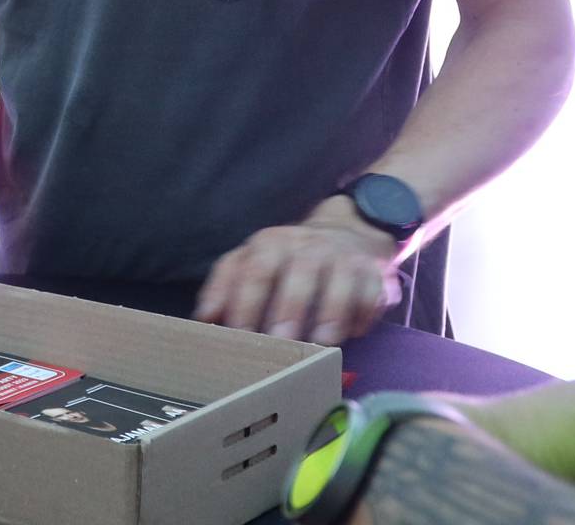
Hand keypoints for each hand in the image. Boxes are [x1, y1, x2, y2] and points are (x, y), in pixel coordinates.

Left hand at [193, 201, 402, 343]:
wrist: (349, 230)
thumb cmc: (289, 258)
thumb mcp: (252, 261)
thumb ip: (226, 287)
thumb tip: (201, 320)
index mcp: (269, 244)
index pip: (254, 271)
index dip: (245, 303)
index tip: (238, 335)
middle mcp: (306, 245)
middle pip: (297, 276)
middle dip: (288, 310)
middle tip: (281, 342)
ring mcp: (342, 257)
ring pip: (338, 286)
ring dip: (329, 317)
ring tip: (319, 345)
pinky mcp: (373, 272)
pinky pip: (369, 296)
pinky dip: (361, 317)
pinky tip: (352, 335)